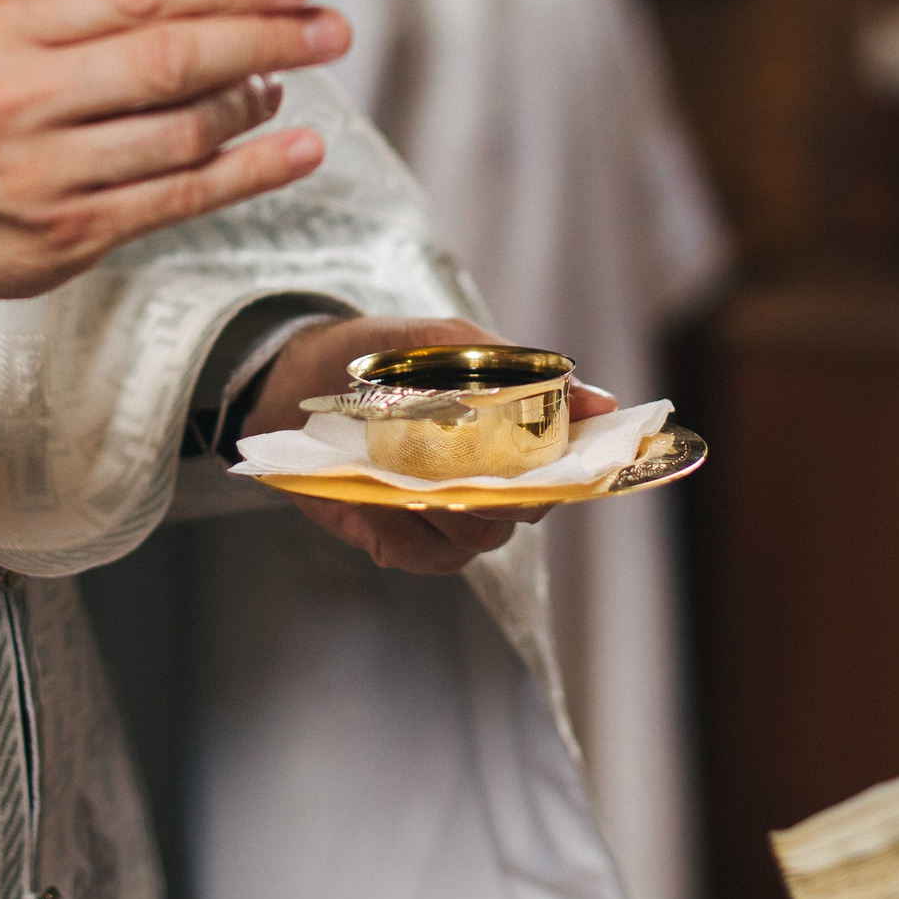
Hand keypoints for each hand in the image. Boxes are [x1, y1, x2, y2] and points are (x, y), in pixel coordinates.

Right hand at [0, 0, 346, 307]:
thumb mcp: (3, 30)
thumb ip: (97, 9)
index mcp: (7, 26)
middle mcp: (24, 97)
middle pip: (172, 59)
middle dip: (269, 38)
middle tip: (332, 27)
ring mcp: (48, 172)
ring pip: (184, 132)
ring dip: (255, 104)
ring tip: (283, 82)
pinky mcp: (72, 234)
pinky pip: (181, 198)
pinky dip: (252, 172)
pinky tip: (299, 149)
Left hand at [245, 316, 618, 575]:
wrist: (299, 377)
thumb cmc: (385, 355)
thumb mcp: (450, 344)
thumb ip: (519, 368)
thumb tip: (599, 398)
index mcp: (512, 439)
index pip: (565, 471)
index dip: (576, 470)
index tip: (568, 460)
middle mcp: (486, 485)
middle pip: (523, 513)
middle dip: (503, 498)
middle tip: (472, 476)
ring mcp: (444, 518)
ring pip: (476, 540)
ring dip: (446, 512)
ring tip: (409, 481)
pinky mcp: (400, 541)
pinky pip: (421, 554)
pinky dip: (399, 529)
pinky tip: (372, 496)